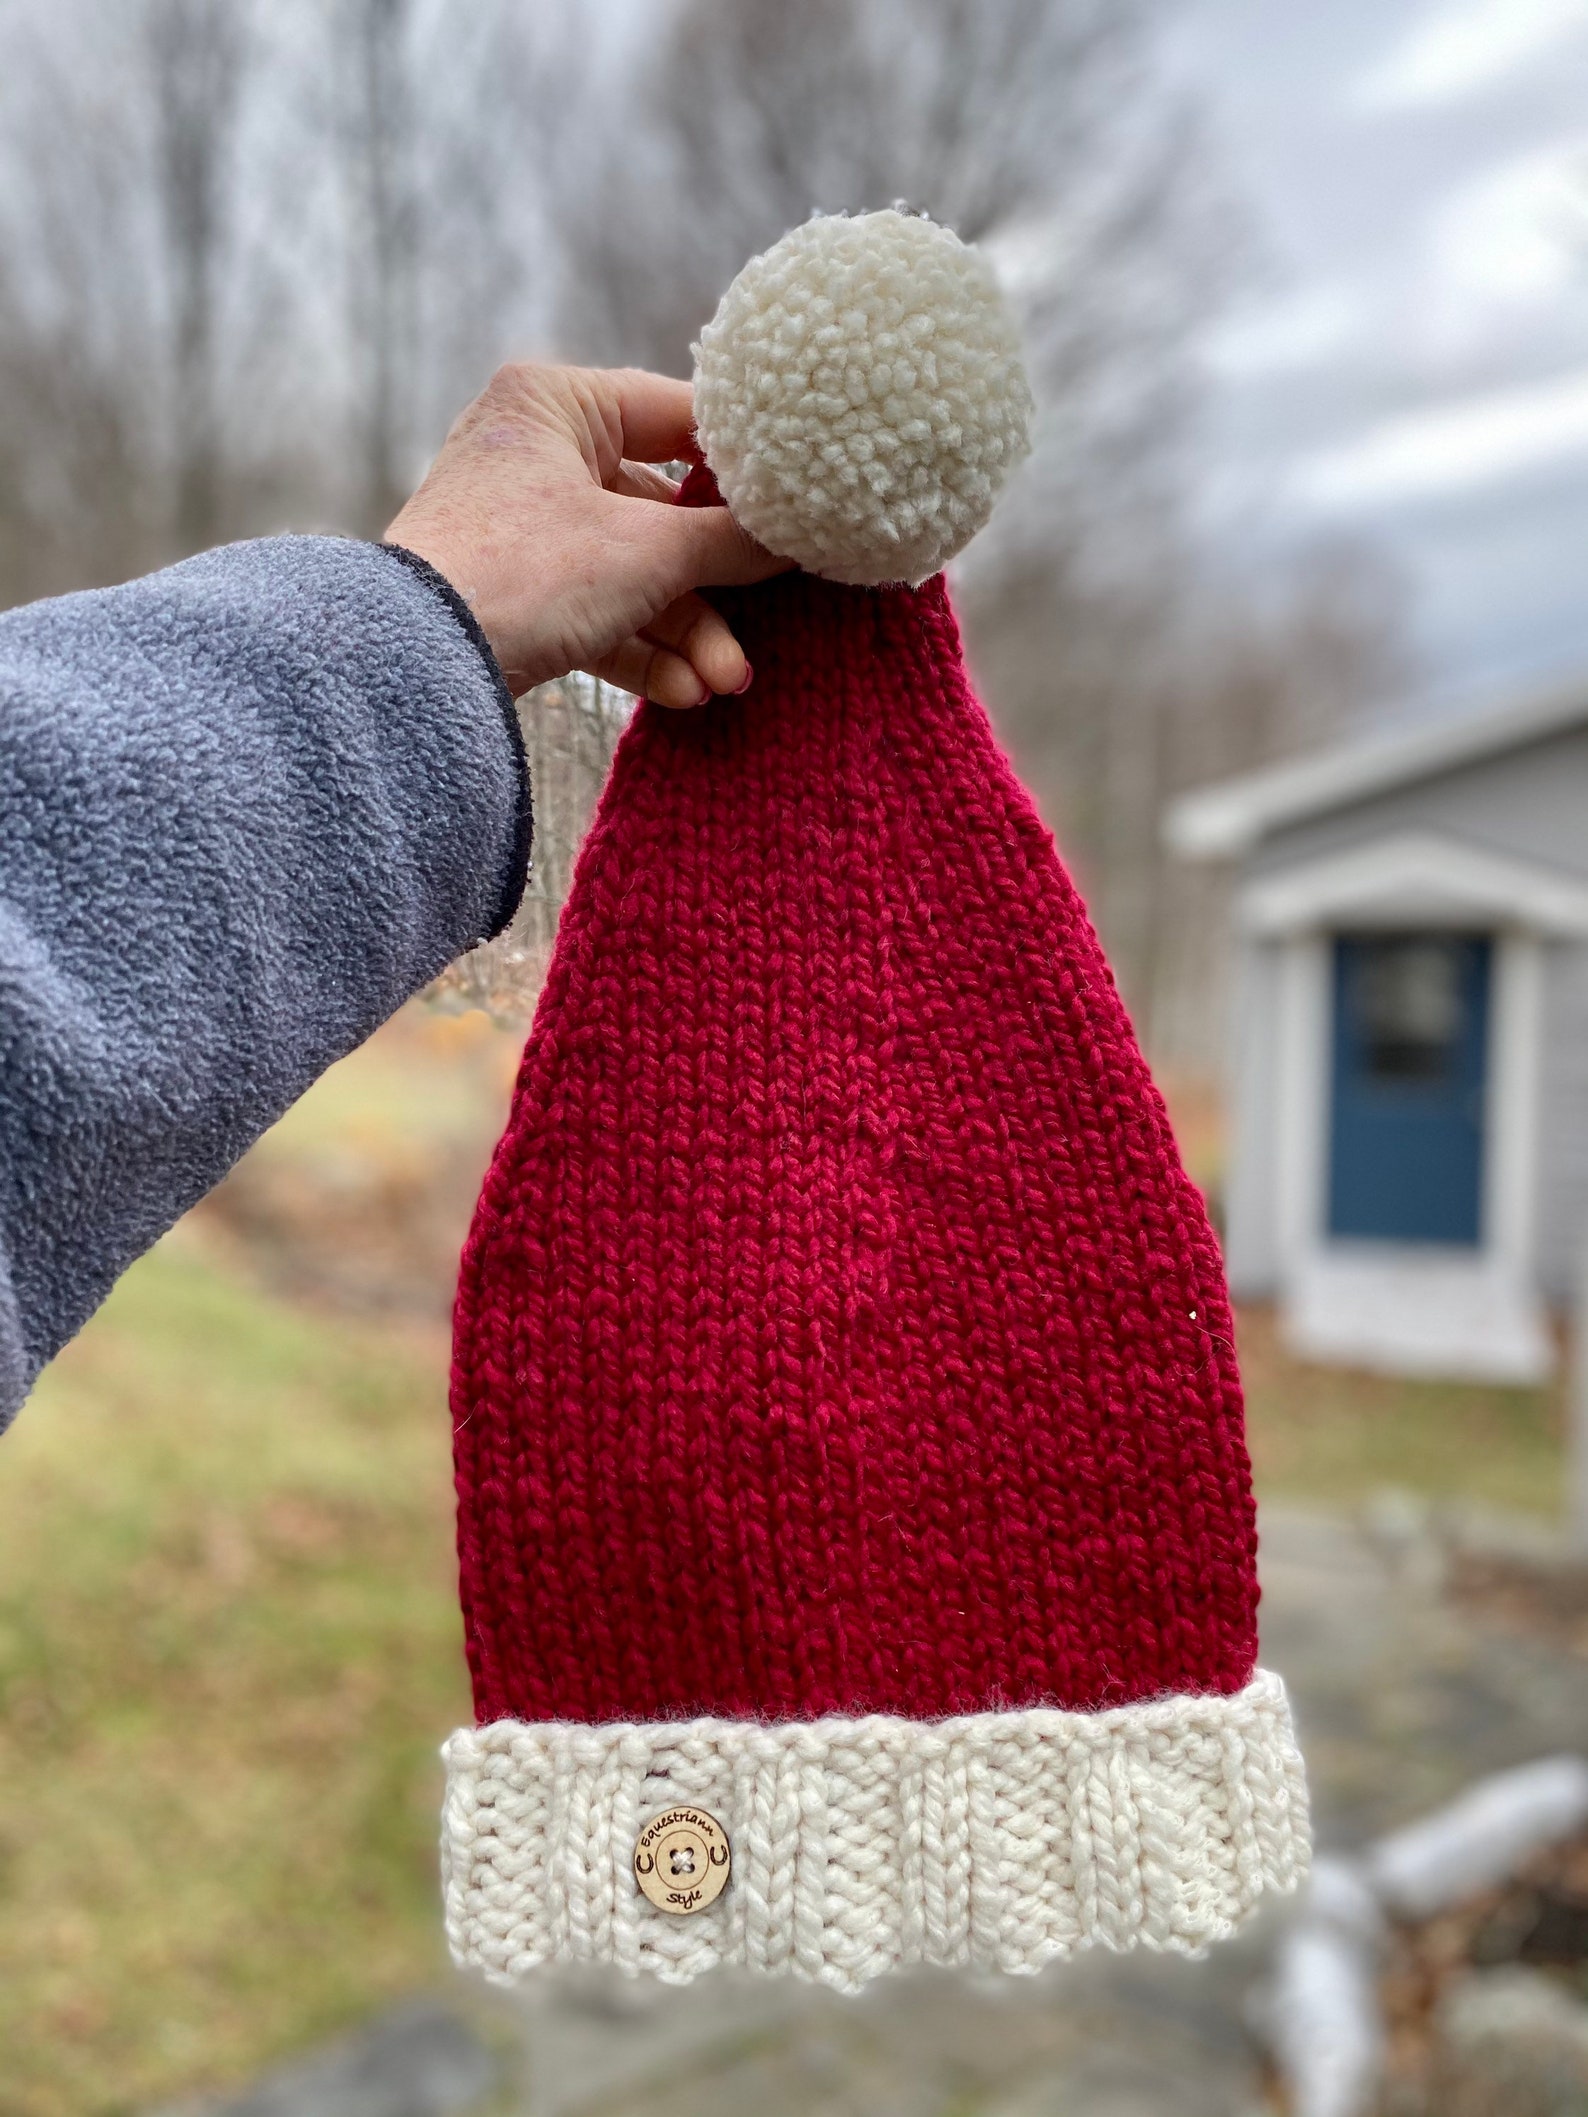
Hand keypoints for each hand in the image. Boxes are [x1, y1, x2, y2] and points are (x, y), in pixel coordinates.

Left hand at [385, 363, 786, 706]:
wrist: (418, 665)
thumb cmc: (526, 573)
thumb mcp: (648, 551)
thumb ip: (730, 539)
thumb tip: (796, 533)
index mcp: (555, 403)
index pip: (674, 416)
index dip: (741, 465)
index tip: (794, 505)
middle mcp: (532, 454)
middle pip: (658, 514)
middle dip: (712, 588)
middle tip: (766, 625)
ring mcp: (520, 529)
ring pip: (631, 575)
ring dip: (684, 634)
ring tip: (726, 683)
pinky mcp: (513, 596)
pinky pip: (596, 616)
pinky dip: (640, 653)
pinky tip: (685, 695)